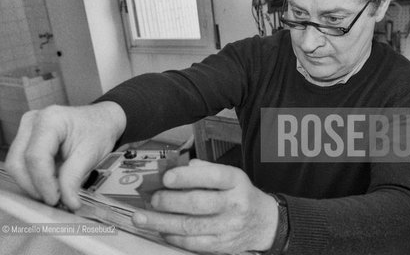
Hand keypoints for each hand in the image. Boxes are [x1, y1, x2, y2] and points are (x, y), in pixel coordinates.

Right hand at [5, 101, 125, 209]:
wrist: (102, 120)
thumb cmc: (98, 130)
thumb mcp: (90, 154)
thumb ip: (74, 178)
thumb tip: (67, 201)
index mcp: (50, 120)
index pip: (36, 157)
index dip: (43, 182)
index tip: (55, 199)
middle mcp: (33, 122)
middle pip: (19, 163)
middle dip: (35, 186)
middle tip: (55, 200)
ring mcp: (27, 130)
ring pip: (16, 166)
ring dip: (33, 184)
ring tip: (56, 192)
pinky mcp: (27, 140)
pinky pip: (22, 165)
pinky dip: (35, 178)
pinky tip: (52, 183)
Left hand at [132, 159, 278, 253]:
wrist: (263, 223)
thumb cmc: (239, 194)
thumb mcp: (230, 175)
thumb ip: (204, 170)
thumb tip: (175, 168)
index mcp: (235, 181)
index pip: (212, 176)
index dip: (187, 177)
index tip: (166, 177)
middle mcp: (234, 203)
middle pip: (197, 203)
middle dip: (169, 201)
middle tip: (152, 199)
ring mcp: (228, 227)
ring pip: (190, 226)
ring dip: (161, 222)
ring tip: (142, 217)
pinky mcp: (221, 245)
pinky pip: (192, 243)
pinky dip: (172, 237)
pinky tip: (160, 230)